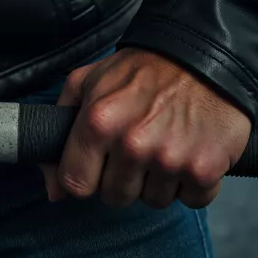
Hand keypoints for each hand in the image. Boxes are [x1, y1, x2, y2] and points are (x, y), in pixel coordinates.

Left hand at [40, 47, 251, 209]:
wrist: (204, 56)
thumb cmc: (146, 68)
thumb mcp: (90, 79)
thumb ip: (62, 125)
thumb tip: (53, 187)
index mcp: (99, 120)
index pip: (76, 183)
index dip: (86, 175)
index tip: (98, 164)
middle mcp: (132, 144)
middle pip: (116, 197)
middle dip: (124, 177)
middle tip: (138, 145)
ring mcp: (169, 160)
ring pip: (153, 201)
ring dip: (159, 180)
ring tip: (166, 143)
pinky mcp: (204, 171)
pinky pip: (190, 200)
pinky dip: (192, 183)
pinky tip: (190, 151)